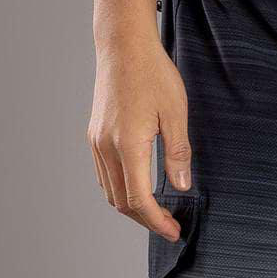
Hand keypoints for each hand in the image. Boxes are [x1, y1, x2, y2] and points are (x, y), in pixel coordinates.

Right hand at [88, 37, 191, 239]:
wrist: (123, 46)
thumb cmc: (153, 74)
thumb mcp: (175, 112)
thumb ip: (178, 152)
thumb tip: (181, 187)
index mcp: (128, 145)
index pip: (138, 199)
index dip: (156, 221)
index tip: (173, 231)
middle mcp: (106, 147)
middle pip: (120, 201)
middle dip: (145, 219)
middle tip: (169, 226)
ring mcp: (97, 141)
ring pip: (109, 190)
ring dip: (131, 207)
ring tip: (156, 212)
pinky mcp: (95, 134)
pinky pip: (104, 174)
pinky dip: (120, 189)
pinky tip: (138, 187)